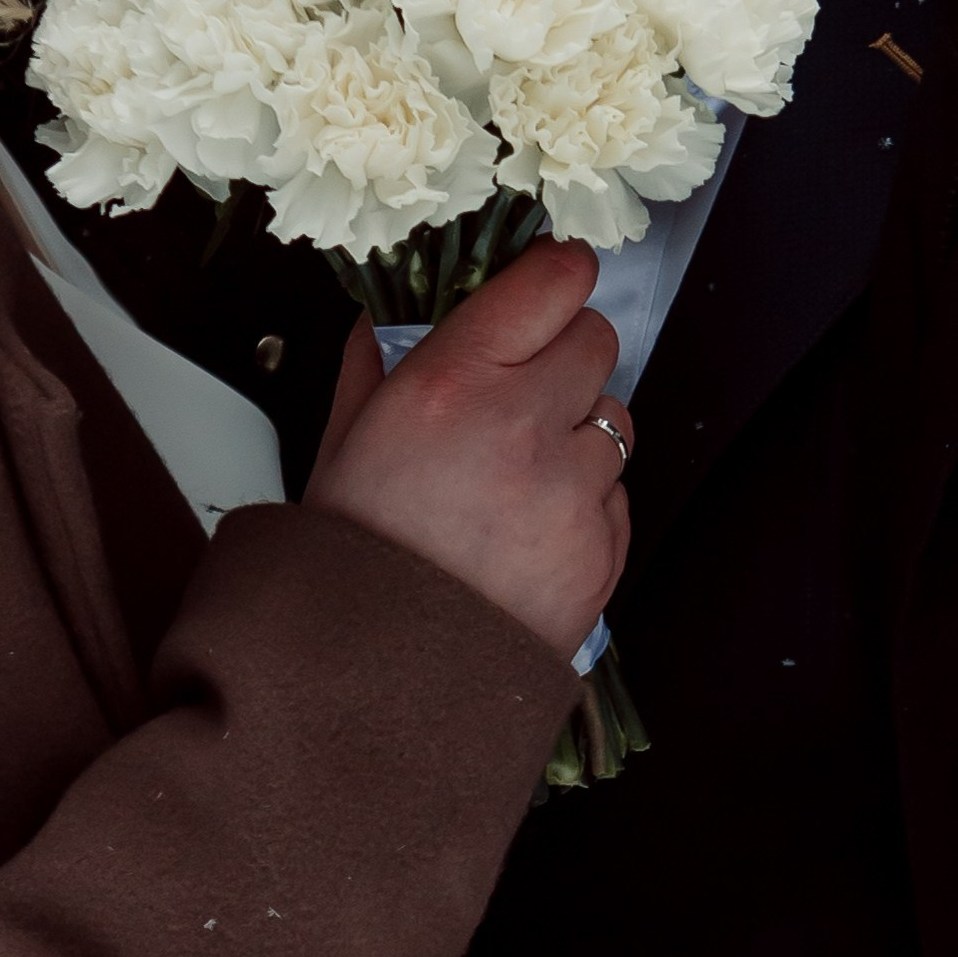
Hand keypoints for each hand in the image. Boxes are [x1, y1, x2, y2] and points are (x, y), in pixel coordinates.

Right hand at [306, 242, 630, 660]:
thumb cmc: (354, 561)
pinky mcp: (602, 550)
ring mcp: (572, 492)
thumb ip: (371, 365)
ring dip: (581, 433)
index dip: (558, 276)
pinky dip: (586, 505)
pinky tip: (530, 532)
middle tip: (525, 393)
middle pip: (598, 341)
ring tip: (522, 476)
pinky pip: (618, 497)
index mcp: (453, 383)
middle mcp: (523, 427)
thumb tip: (382, 317)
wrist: (382, 680)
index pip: (553, 280)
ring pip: (617, 420)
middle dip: (566, 356)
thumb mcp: (340, 444)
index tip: (552, 283)